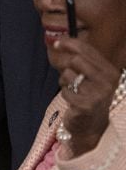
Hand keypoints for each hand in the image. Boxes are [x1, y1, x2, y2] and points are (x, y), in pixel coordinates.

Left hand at [51, 35, 120, 156]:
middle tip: (66, 74)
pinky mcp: (85, 105)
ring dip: (64, 81)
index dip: (70, 43)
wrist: (93, 127)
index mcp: (111, 71)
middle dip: (66, 65)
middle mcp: (108, 81)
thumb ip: (83, 62)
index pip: (89, 51)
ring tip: (73, 90)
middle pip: (77, 60)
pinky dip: (65, 94)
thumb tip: (61, 42)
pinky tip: (73, 100)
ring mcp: (97, 94)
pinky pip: (65, 91)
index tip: (57, 42)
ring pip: (68, 75)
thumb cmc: (91, 99)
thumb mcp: (93, 79)